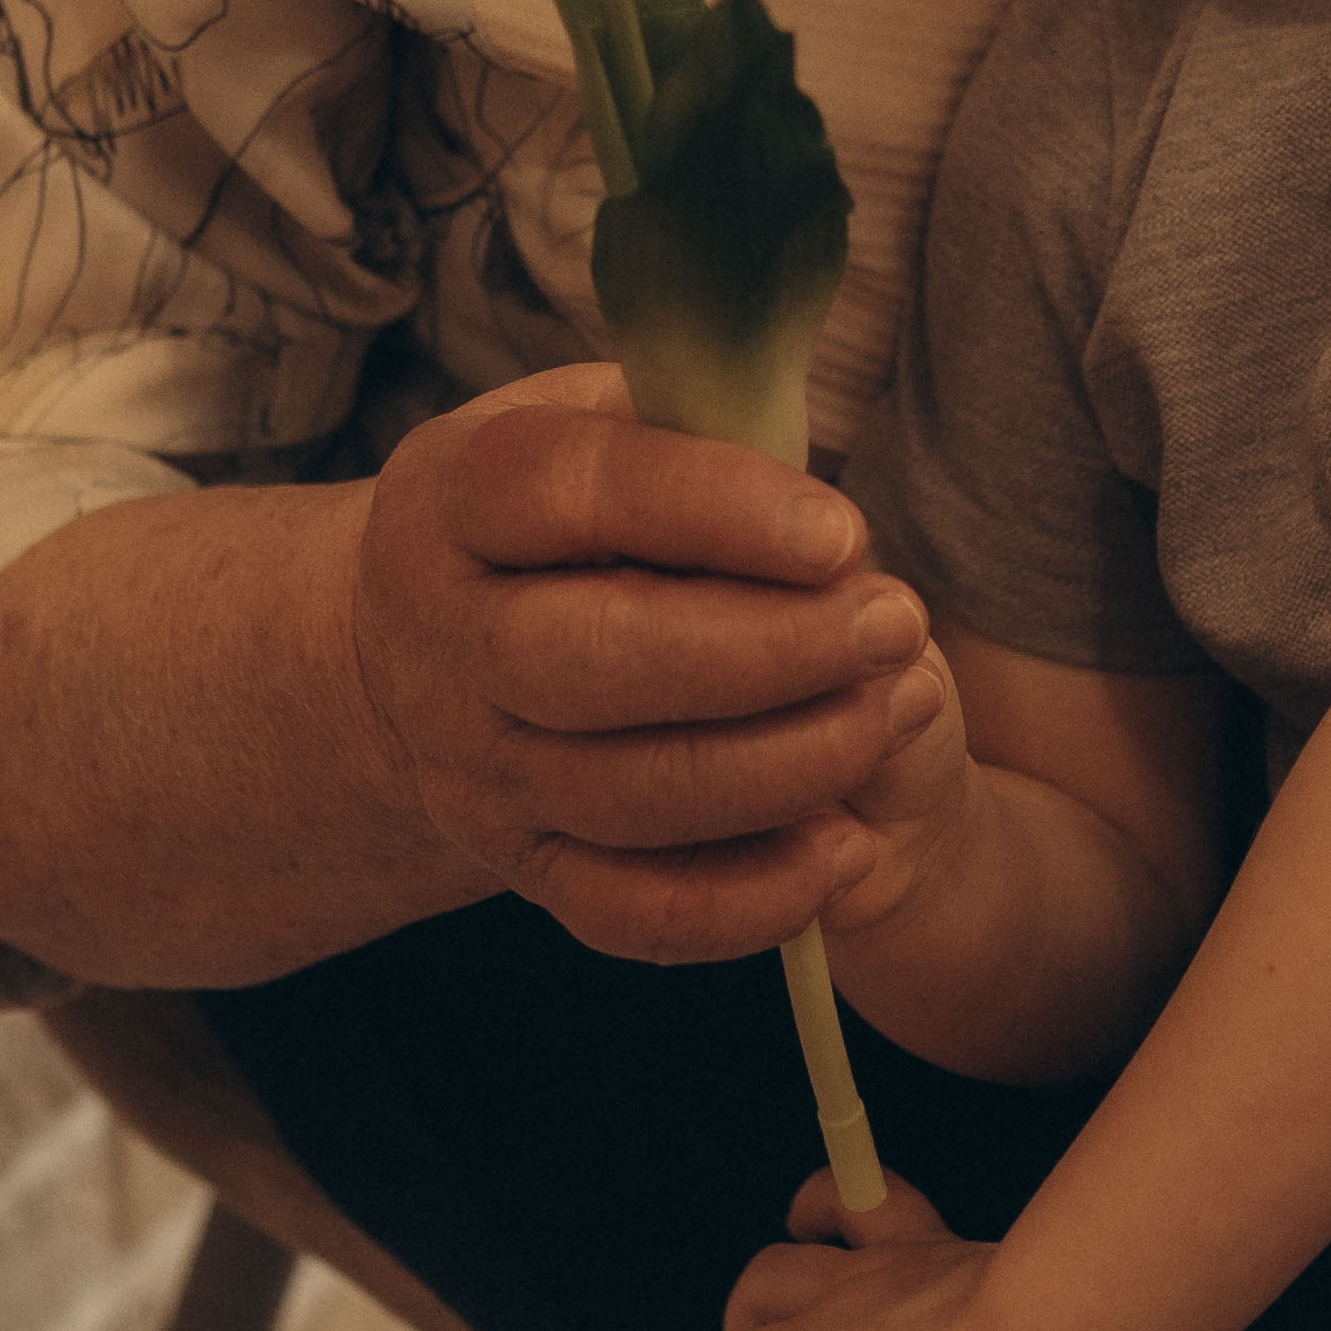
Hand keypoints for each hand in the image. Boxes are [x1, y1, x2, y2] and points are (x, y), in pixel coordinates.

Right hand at [350, 363, 947, 958]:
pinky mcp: (520, 866)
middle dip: (769, 651)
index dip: (716, 510)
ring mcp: (473, 767)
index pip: (575, 491)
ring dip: (785, 763)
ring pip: (628, 794)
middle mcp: (446, 640)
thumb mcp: (608, 418)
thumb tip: (823, 500)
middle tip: (895, 623)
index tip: (843, 532)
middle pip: (595, 664)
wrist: (433, 643)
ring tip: (897, 705)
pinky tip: (845, 848)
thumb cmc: (572, 504)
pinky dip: (745, 898)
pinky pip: (630, 912)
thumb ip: (702, 427)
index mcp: (459, 494)